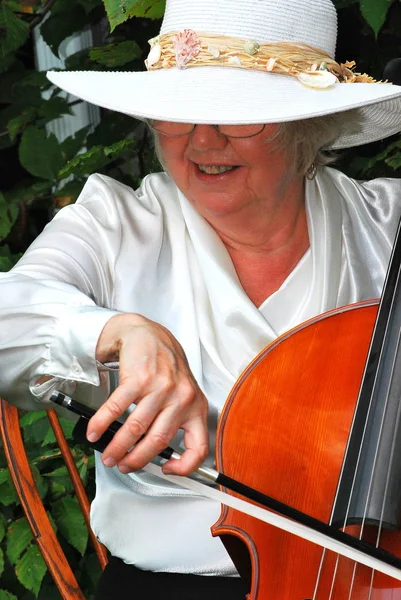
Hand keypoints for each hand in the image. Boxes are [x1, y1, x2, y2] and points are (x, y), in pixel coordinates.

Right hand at [88, 313, 208, 475]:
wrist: (149, 335)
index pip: (199, 446)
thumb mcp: (183, 394)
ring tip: (109, 455)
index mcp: (196, 406)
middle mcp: (181, 398)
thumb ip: (178, 420)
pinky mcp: (138, 379)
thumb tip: (161, 455)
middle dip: (136, 460)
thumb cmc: (166, 367)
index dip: (184, 466)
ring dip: (117, 447)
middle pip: (158, 441)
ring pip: (136, 428)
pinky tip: (95, 432)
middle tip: (124, 465)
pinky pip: (116, 408)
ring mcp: (160, 388)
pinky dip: (102, 424)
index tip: (167, 470)